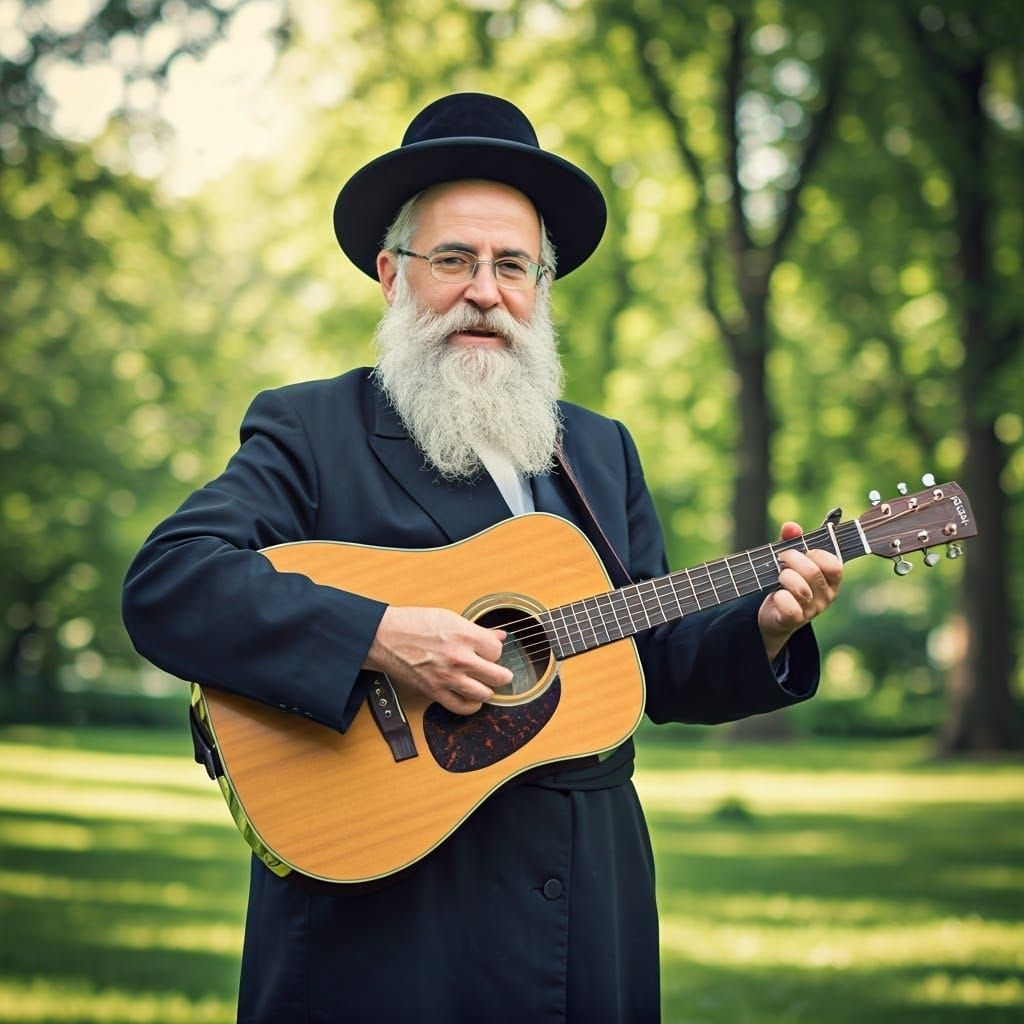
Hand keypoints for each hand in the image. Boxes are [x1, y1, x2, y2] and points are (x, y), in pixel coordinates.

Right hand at [363, 606, 512, 714]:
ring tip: (484, 684)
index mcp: (465, 635)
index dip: (495, 651)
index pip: (498, 651)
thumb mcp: (449, 617)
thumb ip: (478, 629)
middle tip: (498, 672)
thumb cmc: (413, 623)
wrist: (384, 637)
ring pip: (485, 694)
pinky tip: (472, 698)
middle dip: (501, 674)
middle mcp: (460, 658)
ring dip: (488, 690)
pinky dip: (471, 706)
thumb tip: (500, 636)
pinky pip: (462, 708)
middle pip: (498, 676)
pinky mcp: (435, 691)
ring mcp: (448, 678)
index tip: (489, 651)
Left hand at [757, 522, 842, 660]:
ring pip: (801, 589)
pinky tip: (776, 594)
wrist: (774, 615)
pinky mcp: (795, 620)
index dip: (816, 554)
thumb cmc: (787, 582)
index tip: (803, 551)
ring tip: (779, 576)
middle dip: (792, 560)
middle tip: (781, 559)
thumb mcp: (790, 560)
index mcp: (831, 579)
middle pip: (813, 573)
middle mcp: (826, 596)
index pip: (835, 565)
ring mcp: (812, 610)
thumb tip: (791, 527)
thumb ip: (792, 541)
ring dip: (784, 577)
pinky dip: (779, 597)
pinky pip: (789, 607)